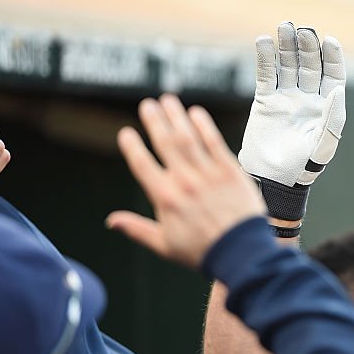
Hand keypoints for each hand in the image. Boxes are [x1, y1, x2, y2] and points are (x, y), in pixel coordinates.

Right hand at [107, 95, 267, 267]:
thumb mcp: (165, 245)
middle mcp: (184, 181)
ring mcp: (208, 174)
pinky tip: (196, 113)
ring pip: (188, 138)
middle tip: (147, 105)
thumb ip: (137, 229)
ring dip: (176, 117)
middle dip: (154, 121)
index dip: (132, 147)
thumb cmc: (203, 252)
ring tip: (167, 100)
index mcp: (165, 198)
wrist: (242, 253)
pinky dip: (204, 126)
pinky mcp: (231, 171)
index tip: (126, 133)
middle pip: (165, 144)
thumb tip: (111, 221)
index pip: (142, 165)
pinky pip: (215, 143)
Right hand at [238, 22, 344, 220]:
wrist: (273, 179)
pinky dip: (265, 58)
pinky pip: (266, 75)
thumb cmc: (303, 167)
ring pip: (288, 65)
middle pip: (310, 65)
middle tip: (302, 30)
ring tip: (283, 27)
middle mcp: (308, 98)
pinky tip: (263, 41)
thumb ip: (333, 118)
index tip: (328, 41)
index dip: (332, 57)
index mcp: (327, 107)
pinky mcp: (266, 101)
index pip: (332, 74)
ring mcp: (287, 97)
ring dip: (286, 46)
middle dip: (307, 46)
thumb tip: (338, 89)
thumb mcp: (323, 144)